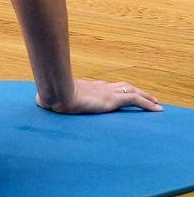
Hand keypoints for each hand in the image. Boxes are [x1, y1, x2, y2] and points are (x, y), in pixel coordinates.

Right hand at [37, 77, 162, 113]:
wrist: (56, 94)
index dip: (116, 89)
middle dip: (136, 91)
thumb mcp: (51, 98)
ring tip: (157, 103)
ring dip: (146, 97)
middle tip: (147, 96)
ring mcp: (107, 92)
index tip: (122, 93)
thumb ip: (48, 99)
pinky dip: (148, 104)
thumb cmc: (50, 96)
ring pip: (133, 91)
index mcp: (87, 87)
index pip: (106, 86)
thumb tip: (38, 100)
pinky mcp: (113, 99)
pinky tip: (157, 109)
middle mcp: (100, 87)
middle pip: (123, 87)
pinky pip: (136, 101)